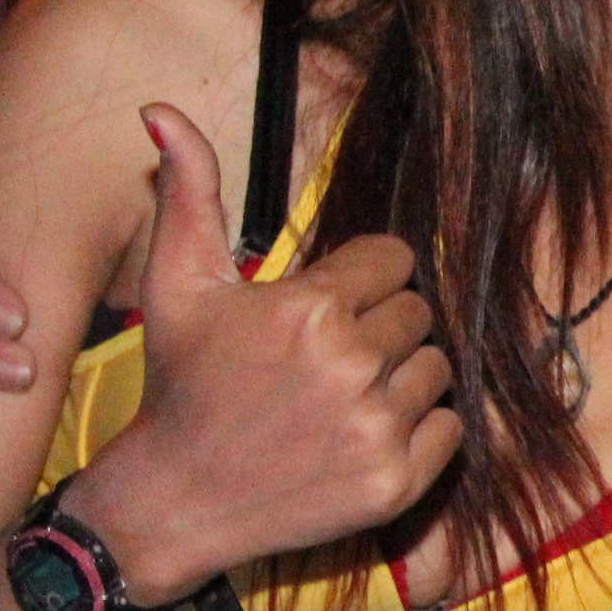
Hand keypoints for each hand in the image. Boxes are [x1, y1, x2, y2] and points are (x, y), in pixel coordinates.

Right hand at [71, 104, 458, 597]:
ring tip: (341, 396)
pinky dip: (420, 430)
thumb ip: (188, 192)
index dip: (361, 279)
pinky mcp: (395, 482)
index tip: (325, 306)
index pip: (394, 261)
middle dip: (378, 326)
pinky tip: (362, 433)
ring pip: (437, 369)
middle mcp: (351, 365)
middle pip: (416, 313)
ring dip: (400, 377)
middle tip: (326, 357)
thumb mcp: (176, 284)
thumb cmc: (179, 384)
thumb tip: (161, 111)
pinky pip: (451, 428)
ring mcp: (376, 428)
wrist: (173, 500)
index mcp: (310, 309)